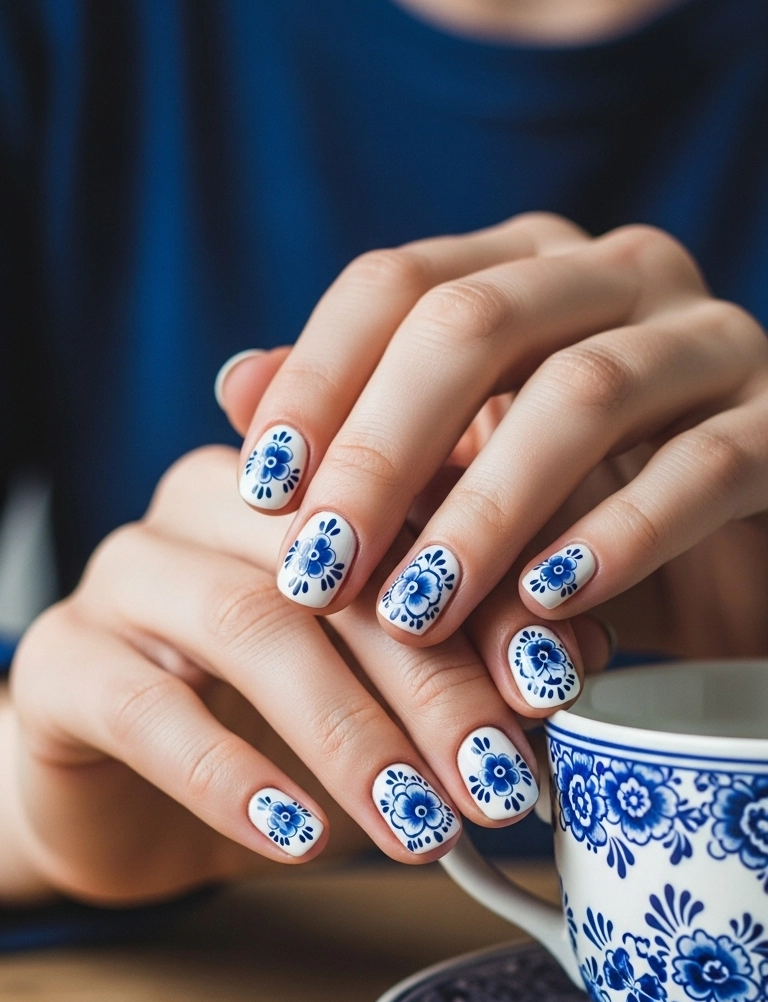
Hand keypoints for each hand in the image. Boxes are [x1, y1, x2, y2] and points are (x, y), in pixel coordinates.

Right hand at [5, 441, 564, 903]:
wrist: (127, 792)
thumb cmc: (277, 728)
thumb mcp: (383, 689)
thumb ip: (464, 654)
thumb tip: (577, 665)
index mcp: (302, 478)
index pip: (409, 505)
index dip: (491, 592)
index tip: (562, 683)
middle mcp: (213, 500)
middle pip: (337, 561)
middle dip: (433, 678)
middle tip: (500, 778)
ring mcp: (127, 573)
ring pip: (247, 623)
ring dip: (349, 734)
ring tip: (421, 827)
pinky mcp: (61, 661)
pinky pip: (146, 708)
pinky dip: (232, 778)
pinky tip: (301, 838)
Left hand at [232, 215, 767, 709]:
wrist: (739, 578)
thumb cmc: (580, 527)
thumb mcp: (462, 487)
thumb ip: (364, 435)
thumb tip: (233, 384)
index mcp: (527, 268)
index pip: (399, 283)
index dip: (319, 383)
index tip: (261, 497)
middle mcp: (619, 275)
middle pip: (475, 324)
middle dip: (382, 453)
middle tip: (319, 567)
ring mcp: (711, 340)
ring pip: (581, 394)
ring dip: (484, 511)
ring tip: (414, 608)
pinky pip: (699, 469)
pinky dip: (616, 540)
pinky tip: (547, 605)